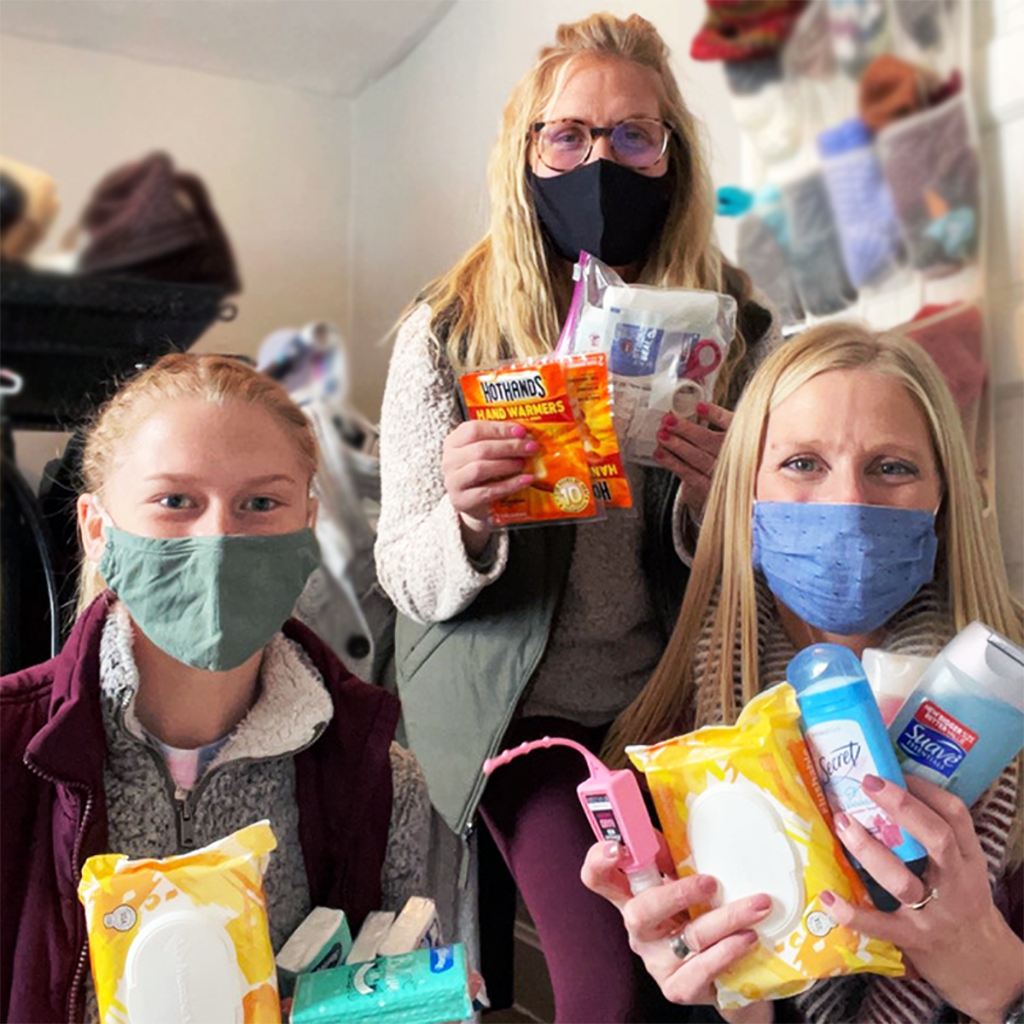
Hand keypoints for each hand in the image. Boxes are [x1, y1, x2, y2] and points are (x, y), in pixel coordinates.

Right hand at [441, 420, 535, 555]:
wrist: (477, 505)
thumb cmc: (485, 474)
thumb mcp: (489, 454)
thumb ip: (502, 441)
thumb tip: (526, 435)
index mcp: (453, 442)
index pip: (474, 429)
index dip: (499, 429)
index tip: (521, 431)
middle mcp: (448, 460)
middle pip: (480, 449)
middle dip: (509, 447)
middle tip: (531, 447)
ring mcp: (452, 481)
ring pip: (480, 468)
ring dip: (506, 464)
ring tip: (524, 463)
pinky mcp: (461, 501)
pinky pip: (487, 491)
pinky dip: (509, 485)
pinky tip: (525, 480)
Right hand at [581, 840, 773, 1009]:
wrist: (729, 972)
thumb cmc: (701, 913)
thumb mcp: (685, 878)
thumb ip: (674, 853)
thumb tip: (671, 812)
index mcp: (632, 896)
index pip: (598, 878)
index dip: (599, 861)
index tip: (618, 846)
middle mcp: (638, 930)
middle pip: (638, 912)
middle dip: (676, 894)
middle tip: (711, 882)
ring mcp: (657, 961)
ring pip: (686, 939)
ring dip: (726, 918)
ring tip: (757, 906)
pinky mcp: (679, 988)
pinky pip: (701, 971)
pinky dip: (728, 952)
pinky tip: (748, 938)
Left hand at [653, 402, 732, 517]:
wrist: (726, 485)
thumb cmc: (722, 451)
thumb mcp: (726, 431)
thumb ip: (714, 415)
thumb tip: (695, 394)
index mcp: (744, 438)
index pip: (731, 425)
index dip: (716, 415)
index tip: (698, 406)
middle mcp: (736, 457)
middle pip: (710, 442)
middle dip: (687, 429)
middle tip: (668, 419)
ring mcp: (722, 474)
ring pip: (698, 458)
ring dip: (677, 445)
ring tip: (661, 434)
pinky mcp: (708, 487)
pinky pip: (689, 474)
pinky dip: (672, 463)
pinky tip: (660, 453)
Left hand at [821, 775, 1023, 1023]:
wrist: (986, 971)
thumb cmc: (962, 908)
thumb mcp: (961, 871)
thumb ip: (935, 840)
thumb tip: (887, 792)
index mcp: (968, 860)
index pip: (955, 816)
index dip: (925, 788)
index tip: (893, 768)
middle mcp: (955, 883)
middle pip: (937, 838)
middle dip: (902, 807)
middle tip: (867, 781)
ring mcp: (933, 913)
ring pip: (903, 880)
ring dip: (869, 850)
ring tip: (842, 823)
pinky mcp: (913, 940)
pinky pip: (881, 926)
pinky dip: (853, 913)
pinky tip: (828, 896)